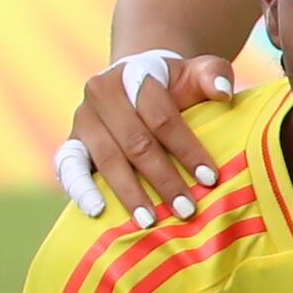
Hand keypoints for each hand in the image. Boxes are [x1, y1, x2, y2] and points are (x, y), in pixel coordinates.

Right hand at [60, 48, 238, 223]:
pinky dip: (81, 188)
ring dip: (129, 192)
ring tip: (150, 221)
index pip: (161, 117)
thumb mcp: (196, 72)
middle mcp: (100, 94)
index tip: (210, 178)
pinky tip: (98, 210)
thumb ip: (213, 75)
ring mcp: (82, 119)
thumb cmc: (175, 83)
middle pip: (135, 143)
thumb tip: (223, 93)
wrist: (138, 82)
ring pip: (108, 159)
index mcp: (132, 75)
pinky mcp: (71, 141)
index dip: (186, 148)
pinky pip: (69, 166)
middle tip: (187, 210)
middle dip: (163, 179)